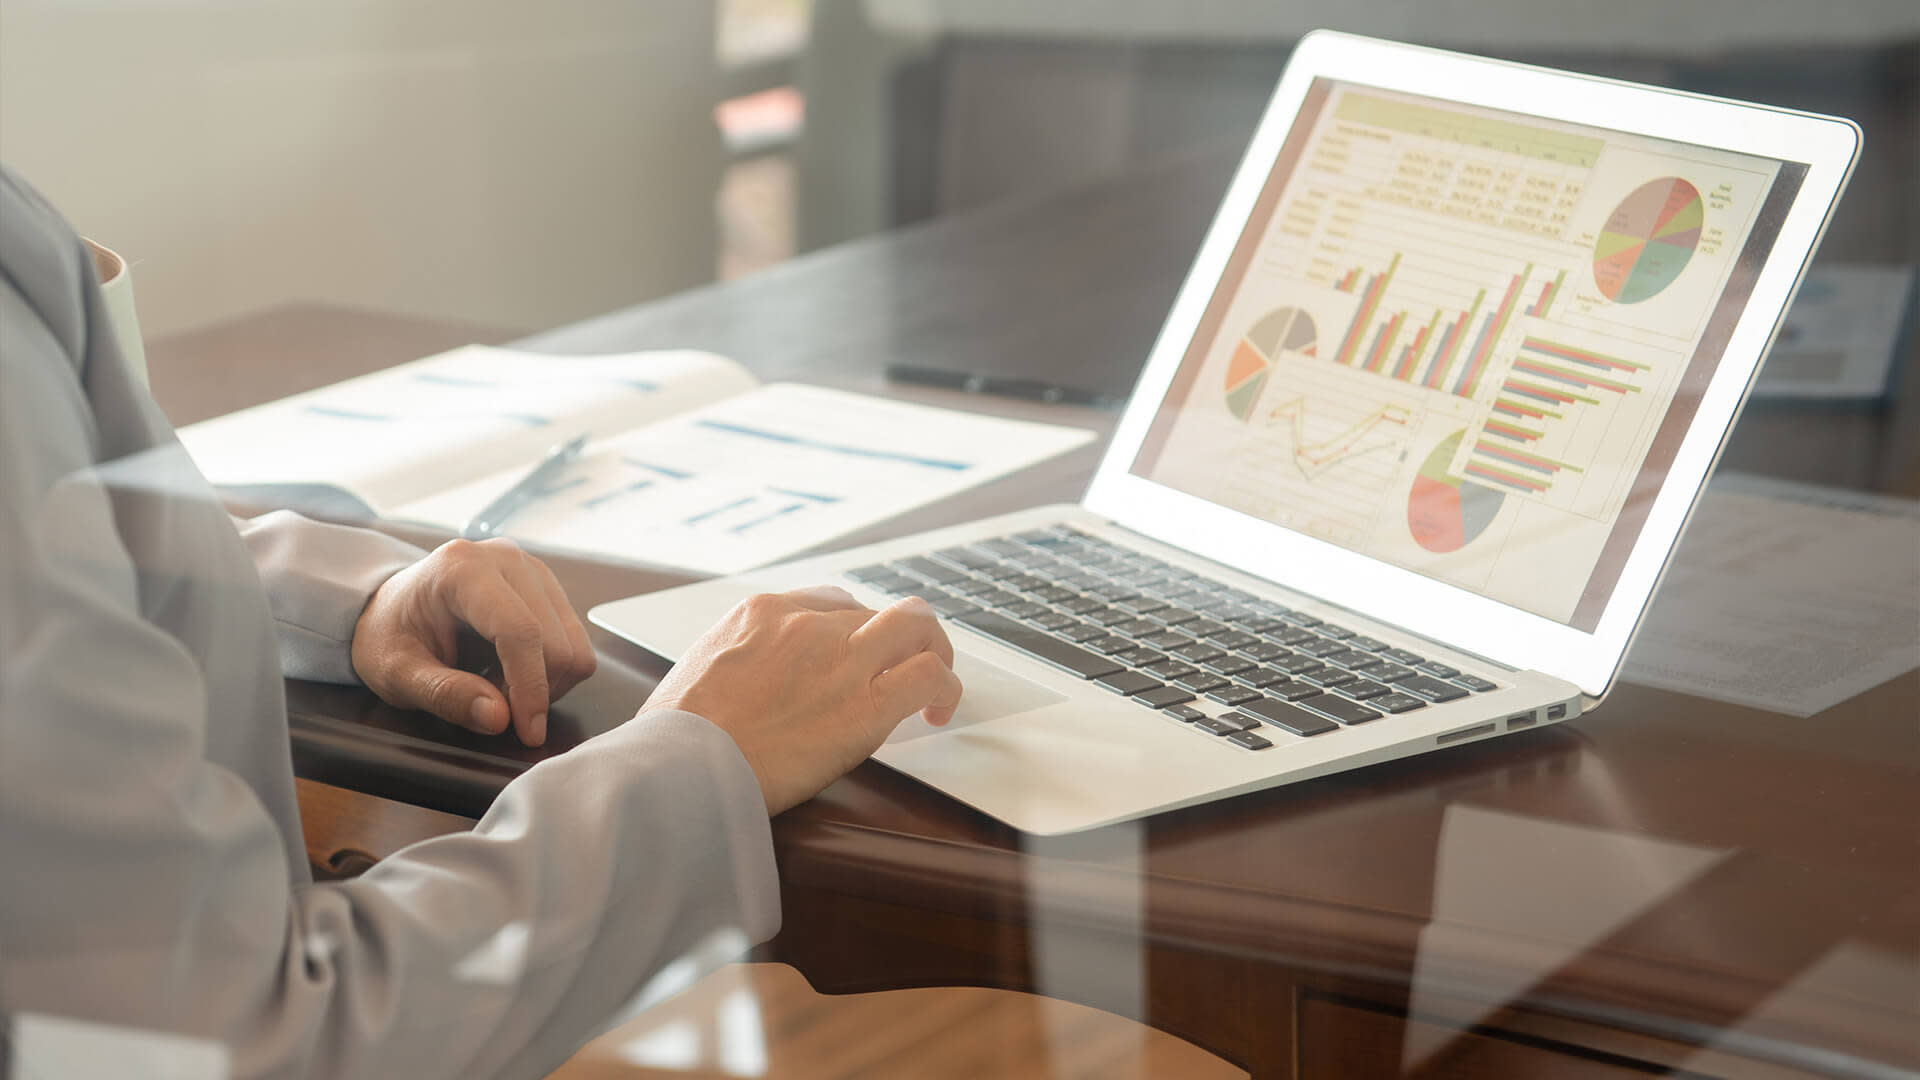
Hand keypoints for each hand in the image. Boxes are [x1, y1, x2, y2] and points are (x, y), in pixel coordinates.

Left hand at [351, 538, 596, 745]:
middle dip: (533, 690)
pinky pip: (576, 641)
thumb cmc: (391, 634)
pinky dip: (550, 670)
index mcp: (463, 569)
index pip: (519, 630)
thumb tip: (499, 717)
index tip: (528, 732)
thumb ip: (444, 695)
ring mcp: (533, 570)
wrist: (392, 607)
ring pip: (574, 645)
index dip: (530, 687)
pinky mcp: (548, 586)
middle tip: (491, 704)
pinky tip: (513, 670)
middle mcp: (506, 559)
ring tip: (498, 684)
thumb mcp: (397, 673)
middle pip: (556, 641)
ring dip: (545, 682)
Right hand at [646, 586, 963, 813]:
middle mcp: (808, 624)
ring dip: (932, 649)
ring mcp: (842, 660)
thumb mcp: (696, 669)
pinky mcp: (866, 707)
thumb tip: (744, 678)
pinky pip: (930, 677)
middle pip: (875, 611)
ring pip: (916, 626)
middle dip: (893, 639)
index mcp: (762, 611)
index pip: (829, 601)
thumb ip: (734, 660)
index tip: (854, 654)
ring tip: (934, 681)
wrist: (681, 766)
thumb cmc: (676, 735)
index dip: (851, 627)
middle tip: (899, 668)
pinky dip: (946, 688)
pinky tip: (937, 712)